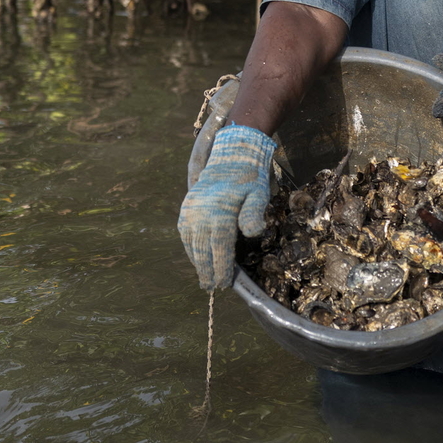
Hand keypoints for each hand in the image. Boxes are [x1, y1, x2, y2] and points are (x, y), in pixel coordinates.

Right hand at [177, 125, 278, 289]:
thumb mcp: (258, 193)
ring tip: (204, 278)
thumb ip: (254, 213)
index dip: (222, 268)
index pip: (219, 249)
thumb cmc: (249, 177)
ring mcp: (191, 210)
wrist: (230, 155)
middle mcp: (201, 213)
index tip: (225, 284)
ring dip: (197, 262)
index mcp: (220, 213)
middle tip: (211, 287)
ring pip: (191, 244)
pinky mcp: (186, 207)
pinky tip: (196, 257)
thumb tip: (253, 233)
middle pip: (203, 250)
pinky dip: (190, 247)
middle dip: (207, 271)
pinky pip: (184, 233)